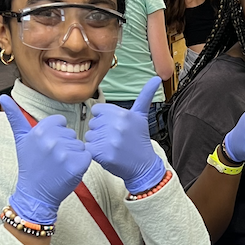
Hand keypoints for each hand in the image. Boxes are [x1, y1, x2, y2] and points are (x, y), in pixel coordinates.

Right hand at [0, 95, 90, 224]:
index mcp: (40, 130)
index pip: (60, 122)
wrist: (35, 194)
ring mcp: (65, 153)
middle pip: (70, 133)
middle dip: (64, 145)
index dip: (56, 134)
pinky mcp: (78, 165)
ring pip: (79, 145)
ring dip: (73, 155)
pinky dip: (81, 164)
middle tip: (52, 159)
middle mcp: (52, 140)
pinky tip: (68, 171)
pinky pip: (87, 156)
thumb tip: (2, 96)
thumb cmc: (30, 165)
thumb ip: (15, 116)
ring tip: (59, 165)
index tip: (47, 147)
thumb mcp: (21, 139)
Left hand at [86, 77, 165, 193]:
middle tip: (115, 138)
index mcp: (124, 114)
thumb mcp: (142, 116)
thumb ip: (145, 96)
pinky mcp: (102, 154)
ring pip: (89, 135)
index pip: (98, 110)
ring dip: (97, 142)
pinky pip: (88, 148)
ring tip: (111, 146)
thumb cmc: (139, 140)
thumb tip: (156, 78)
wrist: (143, 166)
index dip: (104, 119)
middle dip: (101, 131)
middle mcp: (116, 126)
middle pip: (93, 123)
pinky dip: (94, 152)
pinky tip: (106, 154)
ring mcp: (109, 140)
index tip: (114, 127)